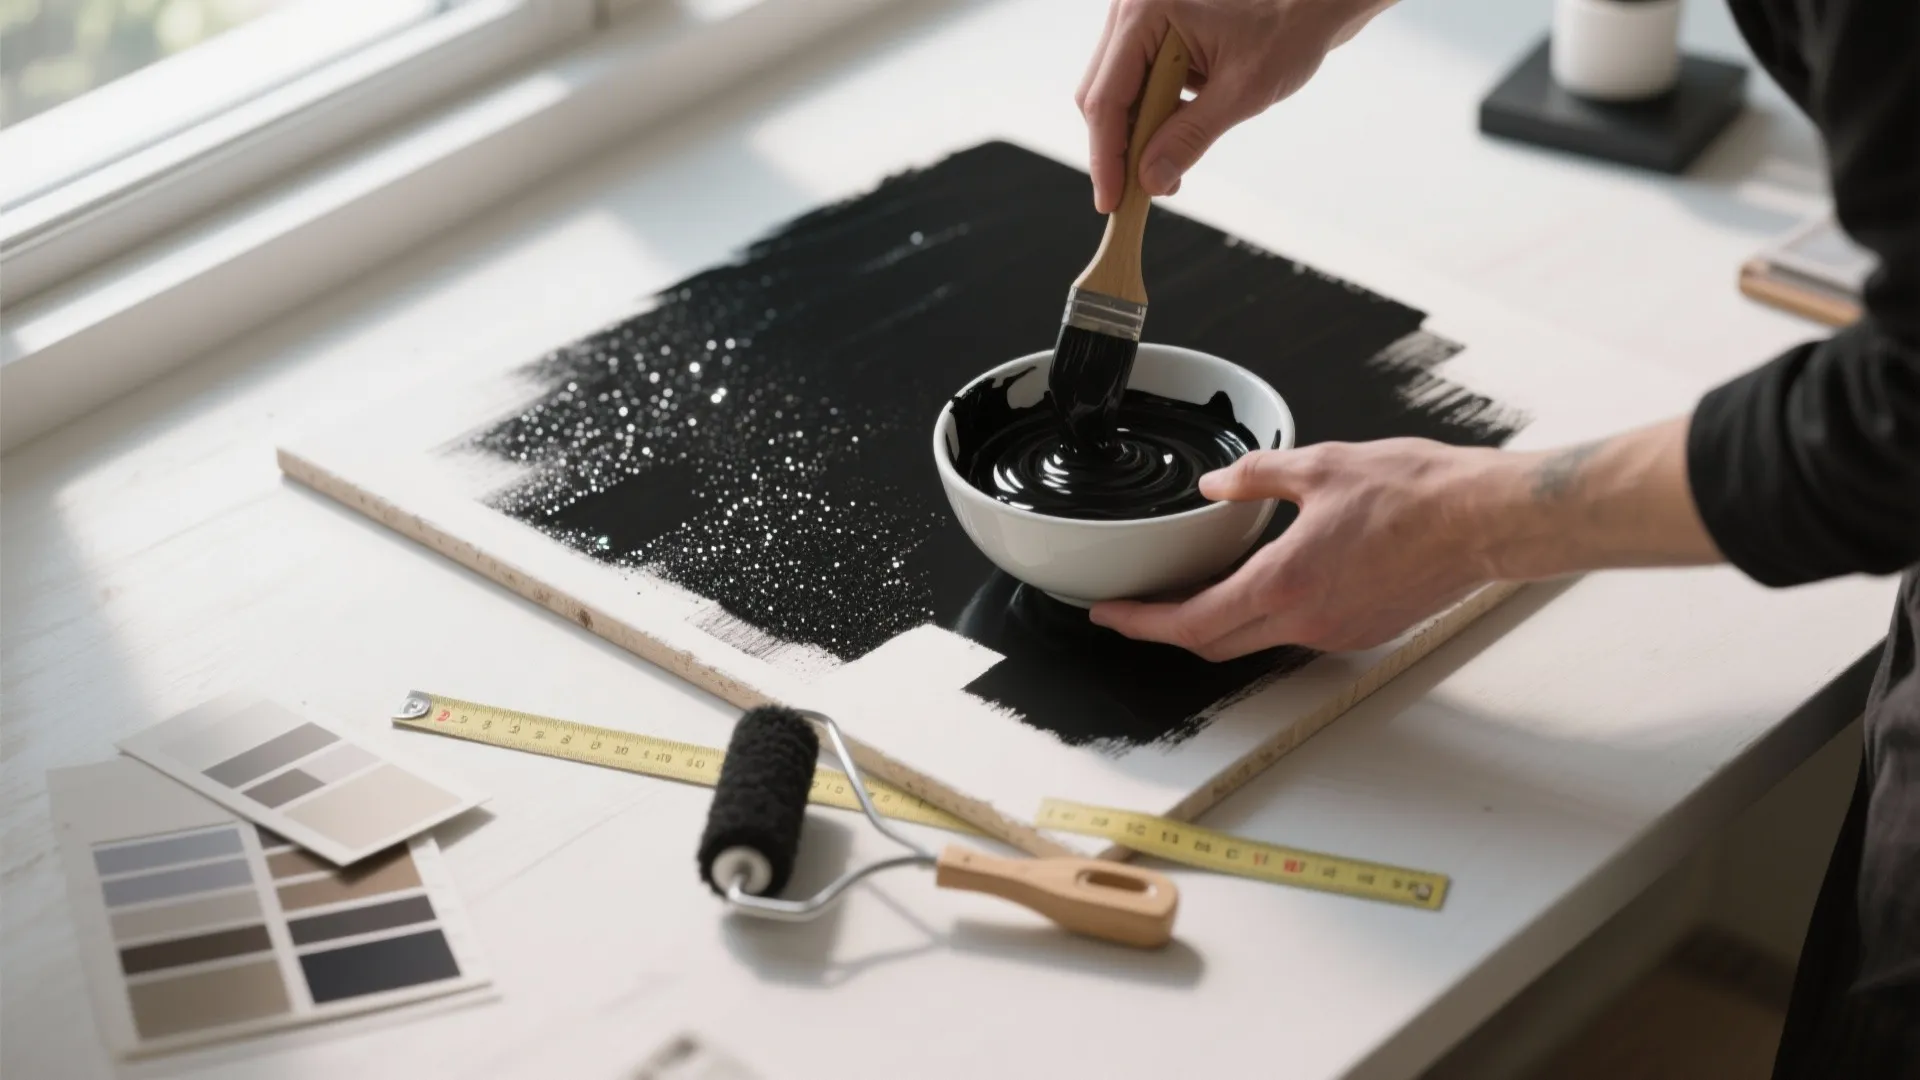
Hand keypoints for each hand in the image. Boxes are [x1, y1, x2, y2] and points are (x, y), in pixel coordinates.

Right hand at [1076, 0, 1393, 212]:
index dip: (1106, 157)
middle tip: (1142, 193)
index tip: (1112, 201)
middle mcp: (1133, 8)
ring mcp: (1141, 18)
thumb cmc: (1290, 28)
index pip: (1106, 98)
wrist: (1316, 2)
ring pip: (1117, 92)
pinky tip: (1176, 135)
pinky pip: (1137, 82)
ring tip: (1167, 169)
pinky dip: (1152, 115)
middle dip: (1120, 149)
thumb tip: (1150, 180)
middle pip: (1102, 95)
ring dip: (1138, 135)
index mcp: (1148, 11)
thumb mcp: (1242, 91)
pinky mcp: (1155, 30)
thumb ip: (1189, 137)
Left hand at [1088, 420, 1720, 659]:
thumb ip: (1256, 479)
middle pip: (1215, 645)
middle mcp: (1305, 621)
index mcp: (1284, 583)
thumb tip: (1218, 487)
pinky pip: (1298, 631)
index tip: (1110, 615)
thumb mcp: (1319, 466)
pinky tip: (1268, 581)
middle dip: (1169, 630)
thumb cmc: (1415, 492)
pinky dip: (1268, 614)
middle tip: (1139, 607)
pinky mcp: (1362, 630)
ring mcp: (1336, 632)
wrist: (1482, 521)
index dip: (1141, 625)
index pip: (1191, 624)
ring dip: (1221, 622)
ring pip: (1257, 640)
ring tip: (1196, 588)